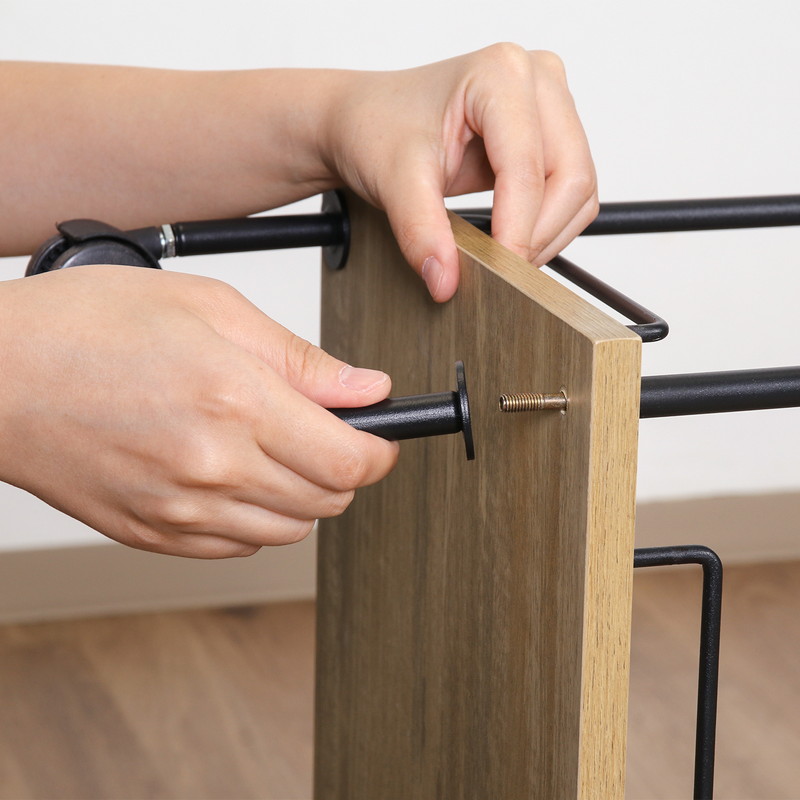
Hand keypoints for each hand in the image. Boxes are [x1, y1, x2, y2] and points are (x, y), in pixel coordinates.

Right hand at [0, 266, 397, 557]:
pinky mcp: (153, 535)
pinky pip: (238, 548)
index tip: (380, 439)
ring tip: (273, 448)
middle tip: (323, 432)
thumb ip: (300, 359)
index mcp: (236, 402)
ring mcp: (181, 512)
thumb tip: (367, 390)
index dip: (380, 453)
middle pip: (328, 501)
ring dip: (302, 495)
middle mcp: (213, 468)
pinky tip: (234, 475)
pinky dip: (255, 518)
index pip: (349, 462)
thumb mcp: (210, 308)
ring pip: (288, 530)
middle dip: (344, 469)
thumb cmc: (88, 328)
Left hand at [323, 44, 597, 300]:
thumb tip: (445, 281)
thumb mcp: (392, 181)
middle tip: (499, 272)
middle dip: (537, 235)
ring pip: (578, 189)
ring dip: (546, 235)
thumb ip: (421, 231)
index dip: (517, 229)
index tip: (496, 272)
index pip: (527, 167)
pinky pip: (571, 193)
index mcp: (499, 74)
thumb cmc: (378, 129)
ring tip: (499, 256)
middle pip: (570, 176)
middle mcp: (536, 80)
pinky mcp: (551, 135)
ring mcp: (550, 106)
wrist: (366, 121)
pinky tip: (508, 238)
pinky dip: (547, 227)